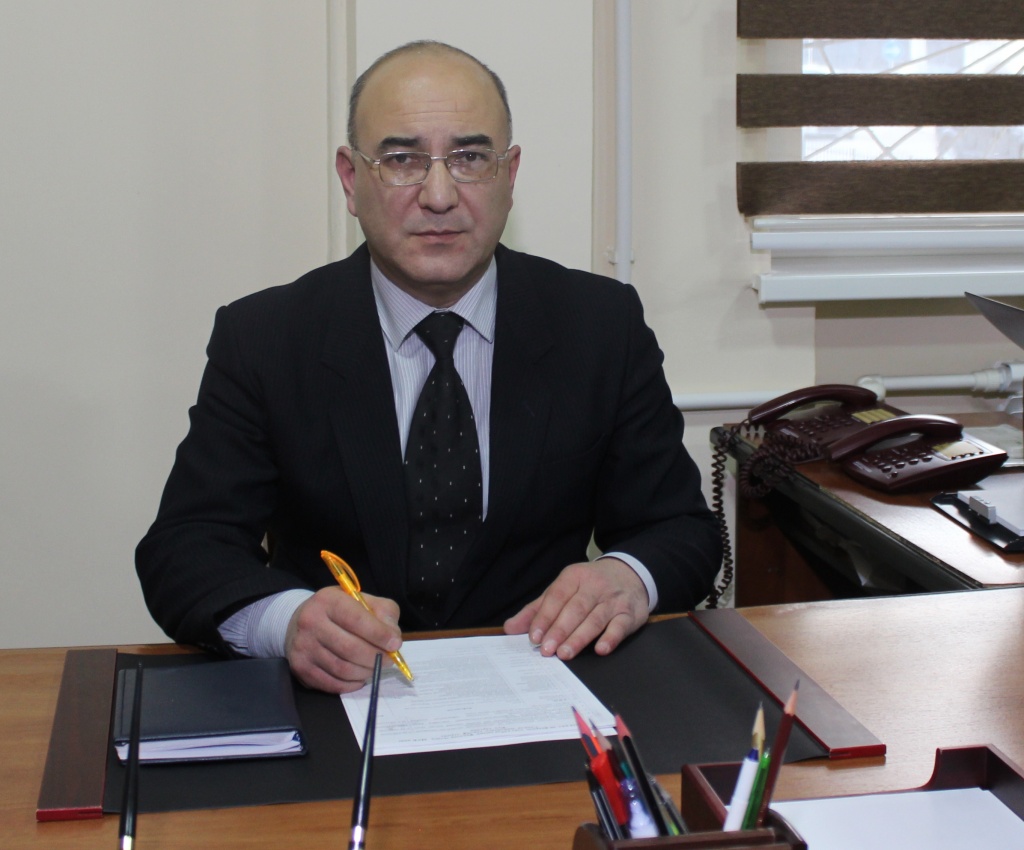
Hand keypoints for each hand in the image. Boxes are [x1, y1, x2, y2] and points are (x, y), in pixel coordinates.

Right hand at [284, 587, 402, 692]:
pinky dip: (351, 684)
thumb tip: (393, 638)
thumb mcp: (363, 601)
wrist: (301, 621)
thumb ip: (383, 613)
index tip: (396, 644)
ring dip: (365, 672)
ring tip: (374, 667)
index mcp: (328, 600)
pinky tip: (359, 677)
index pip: (356, 619)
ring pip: (342, 669)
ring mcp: (303, 646)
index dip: (379, 634)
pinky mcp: (300, 667)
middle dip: (375, 657)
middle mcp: (311, 621)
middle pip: (350, 648)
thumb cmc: (340, 611)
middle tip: (389, 660)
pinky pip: (332, 683)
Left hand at [502, 558, 648, 660]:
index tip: (534, 637)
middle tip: (547, 650)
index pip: (557, 597)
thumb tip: (510, 628)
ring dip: (579, 638)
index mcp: (574, 577)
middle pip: (575, 609)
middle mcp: (594, 586)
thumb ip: (537, 610)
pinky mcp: (629, 614)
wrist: (629, 574)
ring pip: (595, 619)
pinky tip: (600, 649)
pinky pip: (620, 626)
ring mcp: (613, 600)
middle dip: (560, 630)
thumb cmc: (588, 587)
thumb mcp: (562, 590)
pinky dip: (611, 638)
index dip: (545, 617)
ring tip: (565, 654)